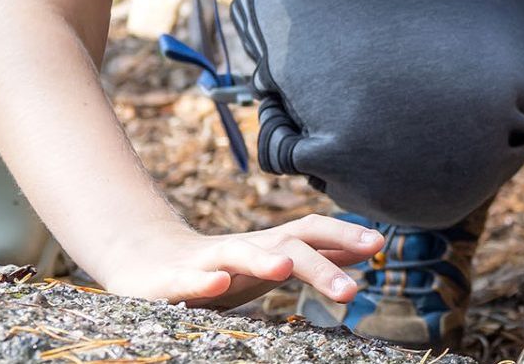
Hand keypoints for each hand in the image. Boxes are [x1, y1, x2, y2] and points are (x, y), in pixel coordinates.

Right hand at [94, 214, 386, 309]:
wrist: (144, 261)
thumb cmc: (222, 267)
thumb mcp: (274, 263)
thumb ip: (320, 256)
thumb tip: (370, 248)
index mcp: (269, 247)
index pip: (311, 233)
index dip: (343, 235)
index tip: (379, 243)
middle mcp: (243, 248)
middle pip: (284, 245)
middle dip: (319, 263)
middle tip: (352, 289)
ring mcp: (207, 262)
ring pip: (238, 255)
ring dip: (263, 260)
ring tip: (286, 269)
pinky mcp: (170, 281)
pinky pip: (187, 280)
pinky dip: (202, 281)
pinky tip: (217, 284)